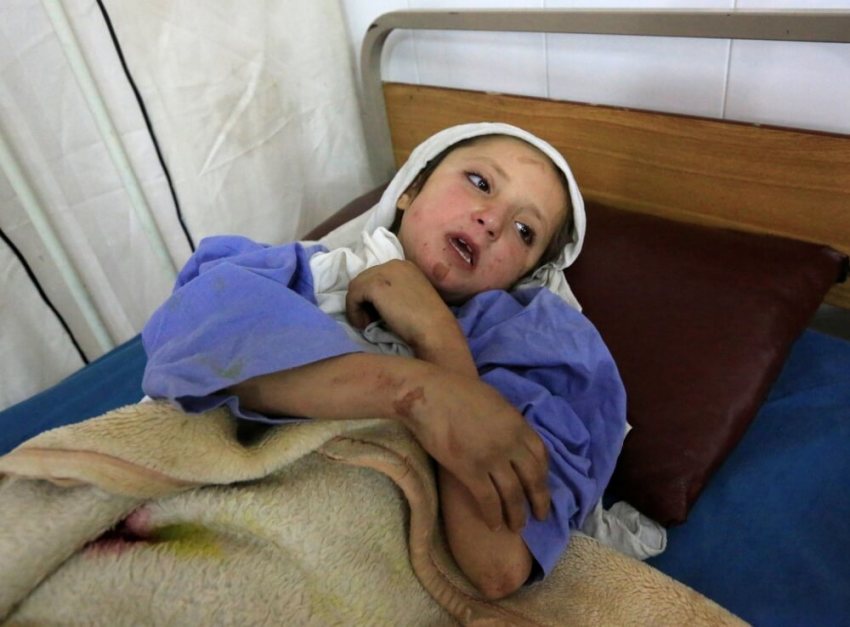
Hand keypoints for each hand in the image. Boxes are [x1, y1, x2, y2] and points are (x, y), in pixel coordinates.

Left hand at [346, 260, 456, 352]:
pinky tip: (364, 325)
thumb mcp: (411, 298)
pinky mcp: (375, 285)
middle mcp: (394, 264)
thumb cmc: (428, 323)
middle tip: (370, 320)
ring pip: (356, 287)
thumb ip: (395, 292)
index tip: (376, 314)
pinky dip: (353, 312)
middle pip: (364, 279)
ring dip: (356, 307)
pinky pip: (352, 296)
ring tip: (366, 324)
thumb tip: (373, 302)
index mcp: (405, 266)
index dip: (372, 296)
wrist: (435, 330)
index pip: (377, 276)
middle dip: (363, 300)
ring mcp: (384, 272)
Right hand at [402, 369, 550, 531]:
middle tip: (540, 516)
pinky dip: (493, 516)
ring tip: (517, 526)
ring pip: (513, 494)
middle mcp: (510, 443)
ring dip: (517, 514)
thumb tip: (513, 435)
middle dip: (539, 501)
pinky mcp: (469, 470)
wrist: (428, 394)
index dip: (544, 476)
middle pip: (533, 479)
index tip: (541, 487)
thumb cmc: (456, 391)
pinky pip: (488, 500)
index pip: (541, 456)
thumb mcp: (494, 402)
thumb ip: (507, 422)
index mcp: (518, 424)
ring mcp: (491, 458)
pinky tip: (494, 525)